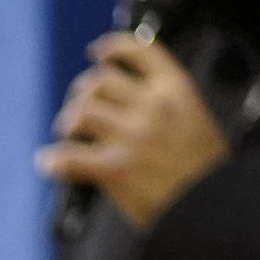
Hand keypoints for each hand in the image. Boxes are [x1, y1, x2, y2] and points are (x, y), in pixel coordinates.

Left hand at [37, 33, 229, 228]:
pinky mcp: (113, 168)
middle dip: (82, 94)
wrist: (211, 209)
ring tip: (66, 134)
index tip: (96, 55)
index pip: (139, 51)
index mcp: (176, 89)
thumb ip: (164, 106)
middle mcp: (152, 106)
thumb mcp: (194, 121)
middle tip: (77, 110)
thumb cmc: (203, 173)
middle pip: (99, 82)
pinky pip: (68, 157)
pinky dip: (52, 161)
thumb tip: (124, 105)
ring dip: (67, 123)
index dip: (112, 49)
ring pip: (81, 113)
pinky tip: (48, 163)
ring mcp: (131, 136)